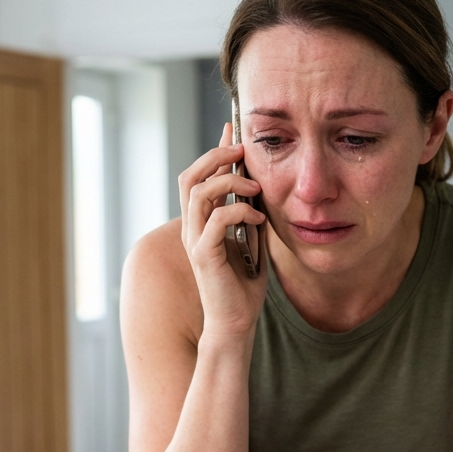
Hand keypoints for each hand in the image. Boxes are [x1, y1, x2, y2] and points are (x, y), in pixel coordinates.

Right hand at [177, 123, 270, 340]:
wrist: (235, 323)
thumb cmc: (243, 287)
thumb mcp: (252, 241)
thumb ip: (251, 215)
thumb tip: (261, 189)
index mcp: (200, 221)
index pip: (200, 176)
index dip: (215, 150)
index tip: (233, 129)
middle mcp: (191, 227)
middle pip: (191, 176)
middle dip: (216, 156)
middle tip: (243, 150)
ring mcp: (194, 240)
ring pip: (198, 192)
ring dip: (229, 181)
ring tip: (255, 187)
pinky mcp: (203, 256)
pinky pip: (215, 220)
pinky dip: (239, 211)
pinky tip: (258, 217)